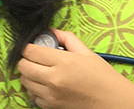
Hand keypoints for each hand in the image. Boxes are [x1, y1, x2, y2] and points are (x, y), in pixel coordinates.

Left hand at [18, 29, 132, 108]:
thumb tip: (52, 31)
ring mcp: (50, 94)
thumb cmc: (102, 75)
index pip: (30, 51)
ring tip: (44, 72)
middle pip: (23, 66)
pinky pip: (32, 96)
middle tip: (39, 58)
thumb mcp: (87, 52)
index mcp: (64, 62)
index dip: (31, 46)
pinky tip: (48, 85)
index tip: (37, 47)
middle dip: (28, 59)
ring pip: (24, 81)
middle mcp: (54, 79)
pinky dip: (36, 89)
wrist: (110, 100)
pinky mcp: (50, 106)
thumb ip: (68, 38)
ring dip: (30, 75)